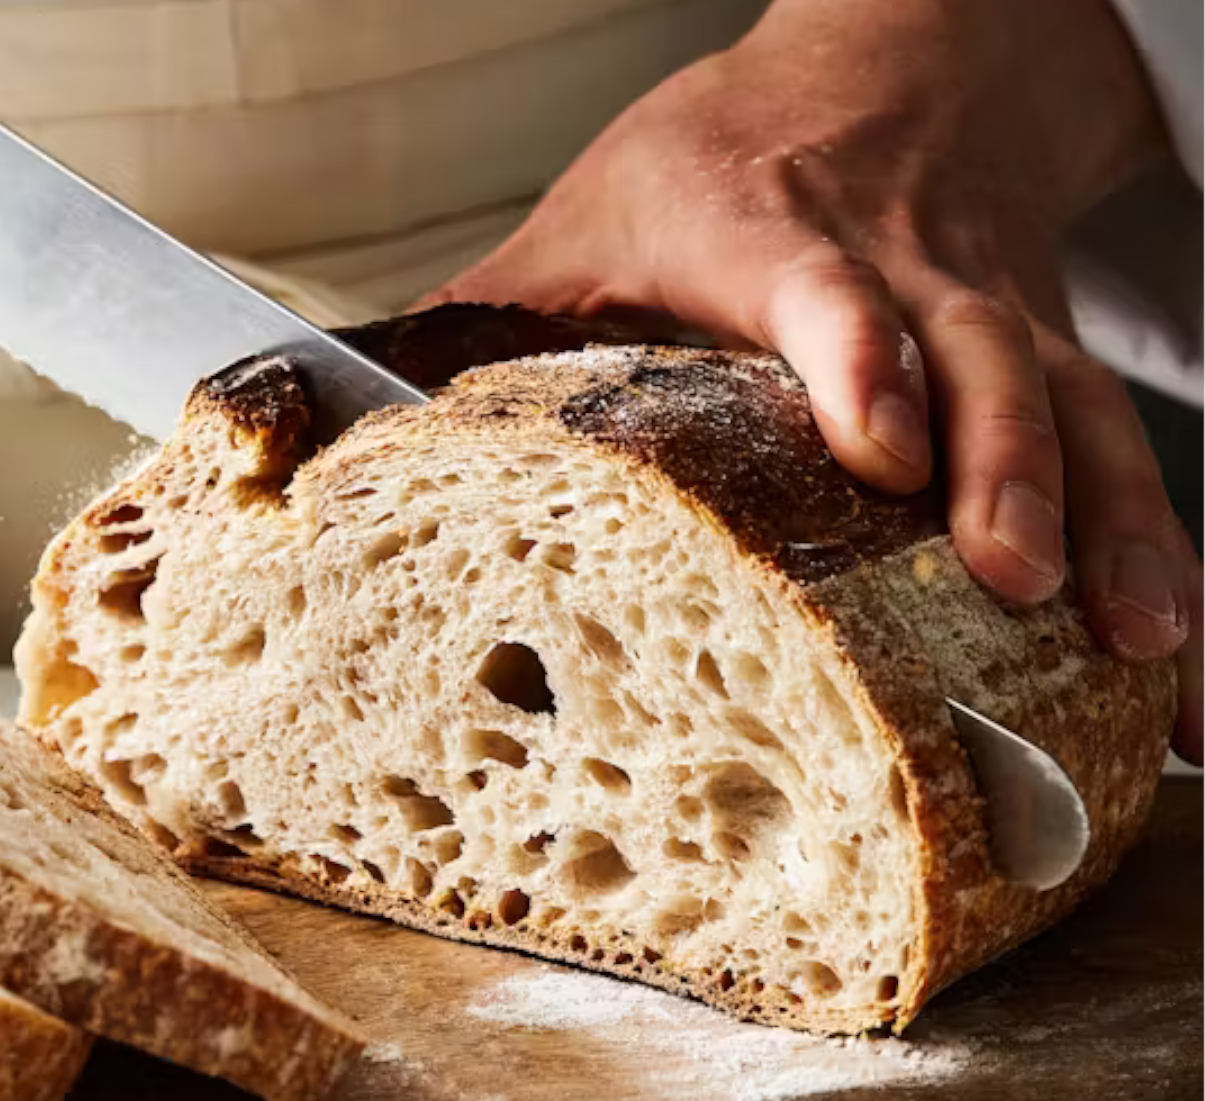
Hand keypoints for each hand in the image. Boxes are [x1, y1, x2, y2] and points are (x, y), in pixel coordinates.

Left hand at [430, 0, 1201, 761]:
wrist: (900, 65)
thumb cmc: (720, 157)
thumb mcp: (595, 215)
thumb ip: (498, 316)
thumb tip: (353, 420)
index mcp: (765, 229)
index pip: (820, 285)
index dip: (855, 356)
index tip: (883, 444)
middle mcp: (902, 272)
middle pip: (974, 358)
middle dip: (1007, 468)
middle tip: (1013, 578)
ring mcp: (990, 316)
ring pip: (1070, 410)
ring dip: (1111, 528)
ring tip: (1139, 644)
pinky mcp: (1043, 355)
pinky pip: (1115, 450)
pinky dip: (1152, 551)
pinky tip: (1173, 660)